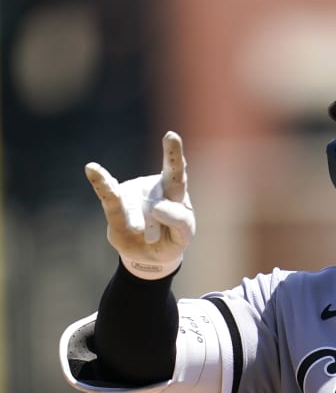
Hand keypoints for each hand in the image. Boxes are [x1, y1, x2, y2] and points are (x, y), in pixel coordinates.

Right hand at [86, 131, 194, 278]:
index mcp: (174, 192)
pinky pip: (109, 196)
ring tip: (142, 234)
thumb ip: (179, 221)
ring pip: (134, 207)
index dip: (173, 154)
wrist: (150, 256)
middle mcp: (152, 188)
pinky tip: (93, 169)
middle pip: (156, 197)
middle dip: (157, 219)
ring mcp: (132, 196)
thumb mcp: (184, 235)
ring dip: (137, 221)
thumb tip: (157, 207)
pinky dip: (102, 183)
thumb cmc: (172, 239)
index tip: (171, 135)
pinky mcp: (114, 208)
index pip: (176, 172)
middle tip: (153, 238)